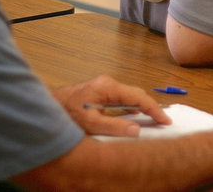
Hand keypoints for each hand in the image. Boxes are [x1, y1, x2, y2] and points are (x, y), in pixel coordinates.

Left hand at [52, 75, 169, 136]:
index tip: (165, 120)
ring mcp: (104, 85)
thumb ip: (115, 126)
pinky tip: (134, 115)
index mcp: (108, 87)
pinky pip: (122, 97)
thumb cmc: (65, 113)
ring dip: (141, 106)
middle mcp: (108, 83)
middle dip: (150, 107)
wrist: (47, 105)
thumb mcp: (91, 123)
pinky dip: (131, 106)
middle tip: (162, 122)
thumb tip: (136, 129)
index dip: (154, 110)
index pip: (139, 97)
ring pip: (130, 95)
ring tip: (152, 119)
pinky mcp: (101, 90)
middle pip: (137, 94)